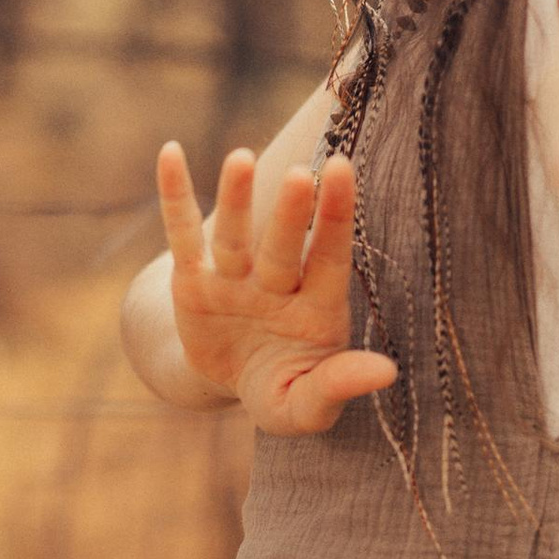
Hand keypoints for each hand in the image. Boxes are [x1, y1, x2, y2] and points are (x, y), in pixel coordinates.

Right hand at [154, 140, 398, 435]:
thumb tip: (387, 372)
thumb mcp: (308, 405)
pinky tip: (170, 153)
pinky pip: (182, 234)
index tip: (342, 169)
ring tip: (241, 159)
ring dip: (237, 197)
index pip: (330, 258)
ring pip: (236, 234)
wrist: (229, 385)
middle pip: (284, 246)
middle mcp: (277, 284)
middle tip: (301, 175)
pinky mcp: (192, 280)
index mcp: (315, 309)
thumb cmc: (283, 393)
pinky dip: (174, 195)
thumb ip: (341, 385)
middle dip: (292, 214)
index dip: (337, 215)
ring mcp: (234, 278)